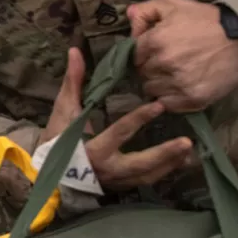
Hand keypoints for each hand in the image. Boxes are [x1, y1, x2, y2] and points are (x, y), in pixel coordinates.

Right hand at [43, 47, 194, 192]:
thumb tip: (75, 50)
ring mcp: (116, 181)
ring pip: (148, 176)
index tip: (160, 106)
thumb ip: (73, 82)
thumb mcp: (63, 111)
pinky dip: (164, 171)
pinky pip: (147, 180)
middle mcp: (108, 169)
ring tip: (189, 150)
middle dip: (165, 154)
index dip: (139, 119)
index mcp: (93, 149)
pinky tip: (179, 161)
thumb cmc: (56, 139)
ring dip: (170, 164)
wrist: (49, 174)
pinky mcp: (121, 186)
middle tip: (187, 142)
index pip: (120, 132)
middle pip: (141, 163)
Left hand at [129, 0, 237, 111]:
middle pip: (141, 73)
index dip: (142, 53)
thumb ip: (146, 10)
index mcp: (156, 41)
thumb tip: (128, 16)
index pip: (132, 55)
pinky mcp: (193, 99)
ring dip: (158, 83)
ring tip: (174, 73)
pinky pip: (167, 104)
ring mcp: (178, 84)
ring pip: (152, 89)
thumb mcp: (174, 4)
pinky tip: (180, 86)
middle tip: (166, 61)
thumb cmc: (207, 19)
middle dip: (150, 67)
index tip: (154, 51)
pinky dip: (170, 97)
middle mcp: (164, 64)